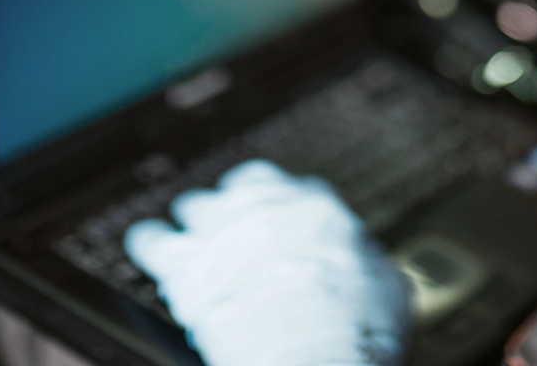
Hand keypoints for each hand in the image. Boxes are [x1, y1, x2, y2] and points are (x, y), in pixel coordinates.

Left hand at [124, 161, 410, 365]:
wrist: (313, 356)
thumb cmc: (355, 330)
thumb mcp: (388, 287)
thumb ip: (367, 262)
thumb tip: (368, 268)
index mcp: (317, 206)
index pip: (295, 189)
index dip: (284, 208)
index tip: (282, 224)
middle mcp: (265, 207)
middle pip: (240, 188)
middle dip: (238, 208)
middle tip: (239, 235)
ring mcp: (221, 231)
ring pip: (195, 206)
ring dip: (196, 225)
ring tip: (195, 245)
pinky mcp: (183, 264)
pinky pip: (150, 239)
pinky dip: (149, 244)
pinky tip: (148, 248)